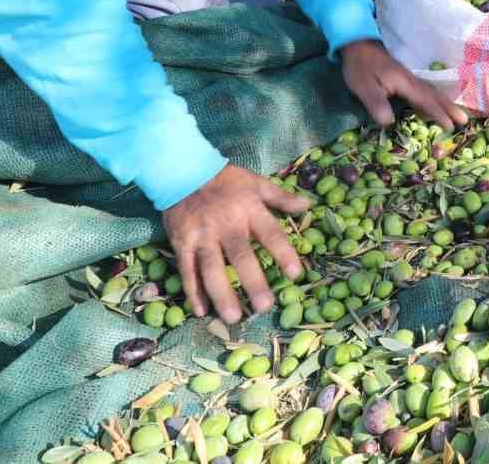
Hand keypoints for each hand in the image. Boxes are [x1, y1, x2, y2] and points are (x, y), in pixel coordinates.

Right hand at [164, 163, 308, 324]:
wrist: (183, 171)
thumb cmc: (225, 180)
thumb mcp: (256, 182)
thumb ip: (281, 197)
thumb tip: (307, 206)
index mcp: (249, 209)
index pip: (271, 234)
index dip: (284, 254)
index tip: (296, 274)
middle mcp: (226, 224)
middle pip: (240, 257)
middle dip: (253, 282)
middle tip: (265, 307)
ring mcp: (202, 235)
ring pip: (211, 269)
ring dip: (222, 294)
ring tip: (233, 317)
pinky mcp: (181, 243)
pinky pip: (187, 270)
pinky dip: (193, 292)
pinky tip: (202, 311)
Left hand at [341, 38, 470, 129]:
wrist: (358, 44)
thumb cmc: (360, 66)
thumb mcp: (363, 86)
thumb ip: (376, 103)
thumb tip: (389, 122)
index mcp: (404, 83)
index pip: (424, 100)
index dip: (437, 113)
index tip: (450, 126)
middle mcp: (411, 80)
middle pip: (434, 95)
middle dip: (449, 107)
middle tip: (464, 120)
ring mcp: (409, 78)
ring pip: (432, 91)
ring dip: (446, 102)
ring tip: (459, 113)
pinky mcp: (405, 78)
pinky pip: (426, 90)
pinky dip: (436, 98)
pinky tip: (438, 102)